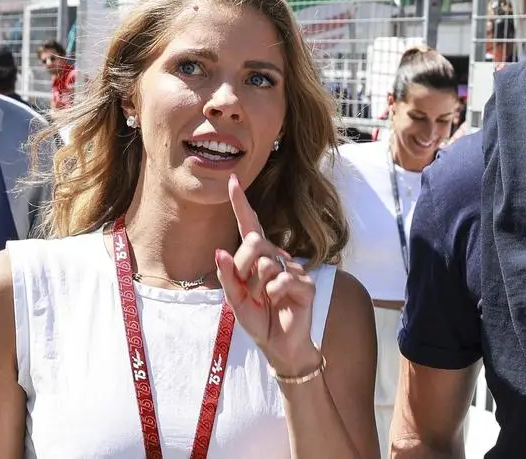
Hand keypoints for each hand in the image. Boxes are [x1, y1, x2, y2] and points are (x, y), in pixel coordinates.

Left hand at [215, 173, 320, 376]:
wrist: (279, 345)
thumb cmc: (259, 319)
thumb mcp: (235, 300)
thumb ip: (227, 277)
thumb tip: (220, 252)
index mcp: (258, 257)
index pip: (249, 225)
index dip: (240, 203)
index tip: (232, 180)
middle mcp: (277, 256)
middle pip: (254, 243)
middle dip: (242, 267)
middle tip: (247, 290)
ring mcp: (293, 268)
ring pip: (266, 263)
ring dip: (257, 287)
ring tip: (264, 300)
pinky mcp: (305, 284)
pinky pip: (282, 280)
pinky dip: (273, 294)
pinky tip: (278, 302)